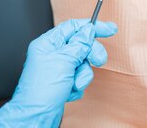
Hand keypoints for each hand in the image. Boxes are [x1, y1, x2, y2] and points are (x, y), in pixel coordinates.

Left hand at [0, 19, 117, 127]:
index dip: (92, 27)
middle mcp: (52, 54)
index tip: (110, 29)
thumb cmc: (41, 91)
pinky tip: (69, 92)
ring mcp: (57, 69)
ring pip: (82, 64)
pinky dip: (77, 86)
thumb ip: (79, 44)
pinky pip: (79, 78)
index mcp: (47, 43)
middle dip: (91, 54)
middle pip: (80, 45)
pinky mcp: (62, 83)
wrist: (36, 117)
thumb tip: (88, 31)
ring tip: (74, 83)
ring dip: (82, 75)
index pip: (73, 27)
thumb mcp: (64, 61)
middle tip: (98, 60)